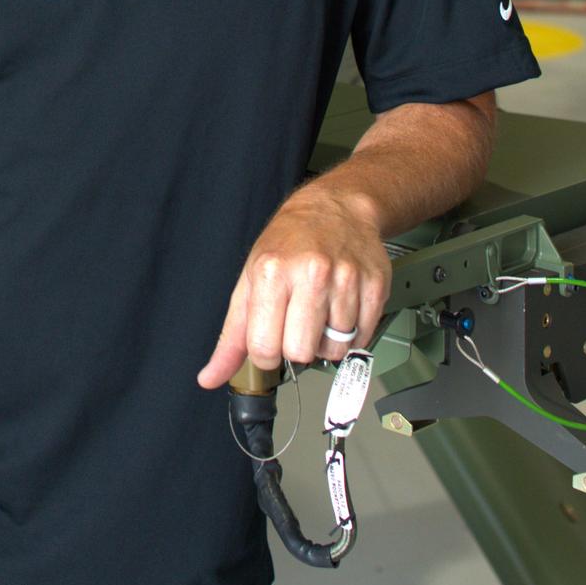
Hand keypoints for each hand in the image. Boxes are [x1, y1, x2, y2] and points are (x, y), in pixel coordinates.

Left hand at [197, 184, 390, 389]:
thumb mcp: (249, 280)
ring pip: (335, 350)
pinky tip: (340, 308)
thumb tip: (211, 376)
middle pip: (301, 353)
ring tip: (319, 311)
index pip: (264, 348)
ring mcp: (346, 280)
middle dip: (296, 347)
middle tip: (295, 322)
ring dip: (325, 340)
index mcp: (272, 272)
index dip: (265, 354)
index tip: (269, 341)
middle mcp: (311, 274)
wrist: (335, 208)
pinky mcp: (375, 286)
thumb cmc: (289, 243)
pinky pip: (362, 338)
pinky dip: (350, 333)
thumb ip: (231, 335)